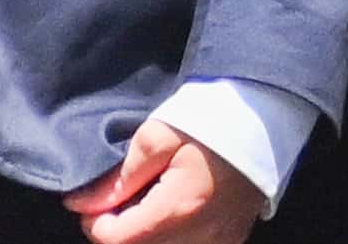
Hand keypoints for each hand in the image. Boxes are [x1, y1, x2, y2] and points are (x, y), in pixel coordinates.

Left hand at [65, 122, 265, 243]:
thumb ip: (120, 178)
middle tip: (116, 197)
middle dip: (117, 230)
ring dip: (143, 235)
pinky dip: (169, 237)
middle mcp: (201, 237)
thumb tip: (82, 204)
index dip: (94, 222)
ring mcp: (219, 242)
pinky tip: (168, 210)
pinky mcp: (231, 239)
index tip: (92, 198)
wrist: (265, 116)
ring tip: (142, 201)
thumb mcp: (158, 136)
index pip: (116, 242)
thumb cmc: (210, 119)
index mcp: (178, 210)